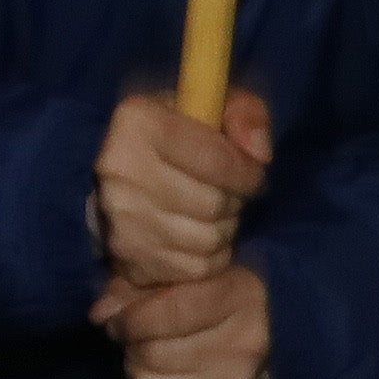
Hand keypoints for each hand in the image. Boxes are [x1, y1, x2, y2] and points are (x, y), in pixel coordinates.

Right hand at [92, 82, 267, 293]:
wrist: (122, 181)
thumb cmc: (179, 139)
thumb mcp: (215, 109)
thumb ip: (246, 113)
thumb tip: (259, 153)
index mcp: (137, 122)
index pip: (215, 159)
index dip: (245, 171)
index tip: (251, 172)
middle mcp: (119, 171)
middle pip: (212, 204)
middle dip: (233, 201)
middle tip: (229, 193)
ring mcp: (120, 220)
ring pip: (208, 239)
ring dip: (224, 229)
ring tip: (214, 213)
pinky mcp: (128, 259)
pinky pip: (196, 269)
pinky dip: (210, 257)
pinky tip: (198, 235)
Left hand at [100, 261, 276, 378]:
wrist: (247, 349)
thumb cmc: (202, 304)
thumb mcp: (174, 279)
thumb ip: (132, 288)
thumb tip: (101, 314)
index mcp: (241, 294)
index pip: (173, 311)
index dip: (132, 319)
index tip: (117, 323)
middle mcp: (247, 343)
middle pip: (154, 353)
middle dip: (132, 348)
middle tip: (135, 345)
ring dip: (135, 376)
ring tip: (147, 366)